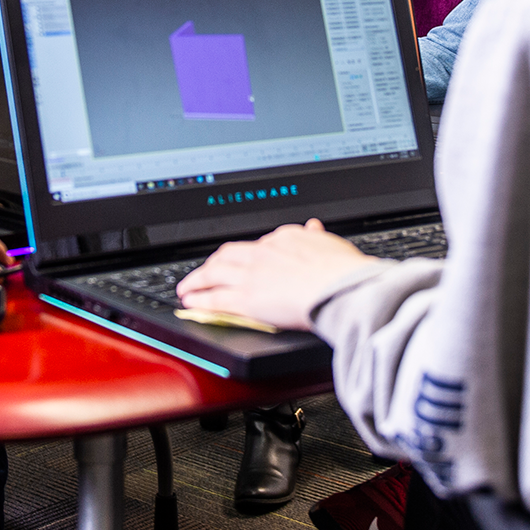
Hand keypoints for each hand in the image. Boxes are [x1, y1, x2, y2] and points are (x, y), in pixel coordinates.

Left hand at [176, 219, 376, 330]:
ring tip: (187, 288)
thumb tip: (314, 226)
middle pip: (227, 255)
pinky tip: (191, 303)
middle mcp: (262, 253)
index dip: (244, 255)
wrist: (340, 287)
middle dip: (212, 263)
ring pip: (213, 274)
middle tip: (204, 271)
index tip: (240, 262)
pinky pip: (215, 298)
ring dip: (196, 281)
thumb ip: (317, 236)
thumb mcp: (331, 244)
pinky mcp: (246, 299)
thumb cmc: (342, 272)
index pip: (256, 245)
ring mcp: (251, 276)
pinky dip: (199, 300)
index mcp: (283, 238)